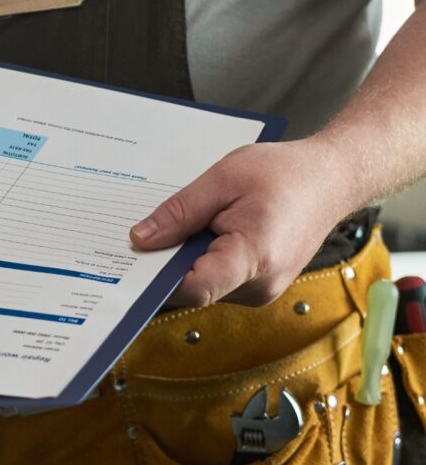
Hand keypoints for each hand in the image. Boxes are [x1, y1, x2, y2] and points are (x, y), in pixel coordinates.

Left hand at [129, 139, 355, 307]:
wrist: (332, 178)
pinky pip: (219, 281)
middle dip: (168, 263)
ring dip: (188, 260)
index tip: (131, 259)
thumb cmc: (285, 174)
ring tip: (190, 224)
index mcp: (254, 257)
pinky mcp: (260, 286)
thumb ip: (179, 213)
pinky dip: (204, 260)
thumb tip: (140, 240)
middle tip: (149, 233)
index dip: (157, 277)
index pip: (194, 288)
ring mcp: (262, 290)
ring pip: (205, 286)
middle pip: (194, 289)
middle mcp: (261, 285)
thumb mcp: (222, 179)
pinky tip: (205, 232)